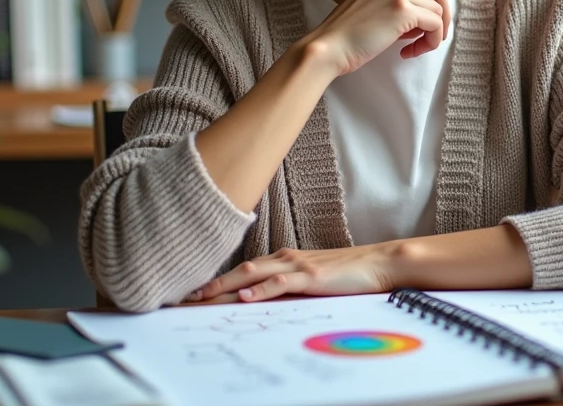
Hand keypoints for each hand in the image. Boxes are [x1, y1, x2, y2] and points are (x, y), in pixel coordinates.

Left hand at [184, 244, 400, 304]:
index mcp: (284, 260)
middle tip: (184, 298)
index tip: (193, 295)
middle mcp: (286, 259)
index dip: (217, 281)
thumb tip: (261, 302)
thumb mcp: (311, 281)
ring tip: (201, 297)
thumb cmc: (347, 274)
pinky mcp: (312, 276)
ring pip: (254, 273)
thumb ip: (287, 287)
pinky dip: (261, 290)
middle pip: (240, 270)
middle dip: (211, 284)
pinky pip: (282, 283)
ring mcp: (298, 266)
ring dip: (225, 285)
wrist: (379, 263)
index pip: (243, 271)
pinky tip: (245, 296)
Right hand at [305, 0, 470, 75]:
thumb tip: (429, 13)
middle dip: (441, 18)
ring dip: (433, 35)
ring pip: (439, 10)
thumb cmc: (348, 33)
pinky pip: (435, 25)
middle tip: (430, 38)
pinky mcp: (402, 9)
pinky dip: (429, 42)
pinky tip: (410, 52)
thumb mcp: (371, 3)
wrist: (328, 47)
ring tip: (415, 48)